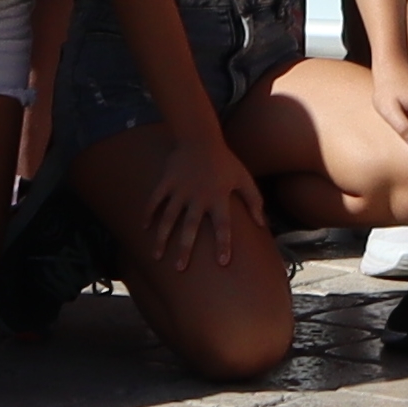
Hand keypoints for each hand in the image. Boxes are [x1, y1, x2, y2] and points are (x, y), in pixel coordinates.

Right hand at [141, 134, 251, 269]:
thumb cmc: (225, 162)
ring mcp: (180, 189)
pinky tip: (145, 228)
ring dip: (161, 238)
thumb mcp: (243, 178)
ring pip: (168, 218)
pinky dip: (149, 213)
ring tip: (157, 256)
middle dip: (184, 249)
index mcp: (219, 196)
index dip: (224, 243)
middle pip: (190, 227)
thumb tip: (263, 224)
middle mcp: (199, 195)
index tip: (223, 263)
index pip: (224, 224)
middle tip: (180, 268)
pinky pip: (155, 200)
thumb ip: (254, 200)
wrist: (201, 138)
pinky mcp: (166, 182)